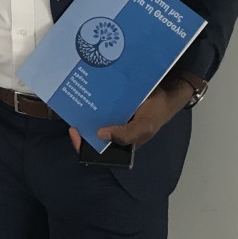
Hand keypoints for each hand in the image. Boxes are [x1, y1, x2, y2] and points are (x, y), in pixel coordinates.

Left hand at [68, 78, 192, 151]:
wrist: (166, 94)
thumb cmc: (155, 114)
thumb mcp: (144, 127)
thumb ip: (126, 135)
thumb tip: (100, 135)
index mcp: (119, 142)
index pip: (96, 149)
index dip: (82, 144)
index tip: (74, 131)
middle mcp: (113, 129)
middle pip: (91, 130)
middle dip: (80, 124)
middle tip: (71, 113)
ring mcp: (112, 115)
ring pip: (93, 115)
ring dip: (84, 109)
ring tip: (73, 100)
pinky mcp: (112, 101)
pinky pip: (99, 101)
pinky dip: (93, 96)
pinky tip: (85, 89)